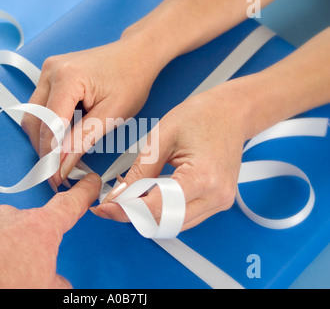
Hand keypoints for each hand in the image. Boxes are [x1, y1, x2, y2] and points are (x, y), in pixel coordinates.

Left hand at [0, 173, 101, 288]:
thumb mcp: (44, 290)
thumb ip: (57, 281)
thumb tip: (58, 282)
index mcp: (39, 230)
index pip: (69, 205)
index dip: (82, 193)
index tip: (90, 182)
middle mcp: (9, 216)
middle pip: (25, 228)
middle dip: (23, 246)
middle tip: (14, 272)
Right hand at [21, 37, 162, 190]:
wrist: (137, 54)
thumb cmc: (131, 80)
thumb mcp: (112, 115)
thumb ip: (83, 140)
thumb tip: (61, 165)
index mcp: (67, 77)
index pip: (49, 126)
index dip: (50, 156)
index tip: (56, 178)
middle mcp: (51, 70)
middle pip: (35, 121)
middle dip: (44, 149)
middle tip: (57, 171)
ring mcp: (48, 70)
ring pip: (34, 115)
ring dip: (45, 138)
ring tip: (61, 156)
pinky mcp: (51, 75)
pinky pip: (41, 106)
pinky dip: (50, 125)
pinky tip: (65, 136)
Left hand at [91, 84, 247, 230]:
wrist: (231, 112)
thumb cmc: (202, 116)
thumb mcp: (161, 137)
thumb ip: (140, 171)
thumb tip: (120, 195)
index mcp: (203, 176)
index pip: (158, 207)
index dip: (127, 210)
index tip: (106, 208)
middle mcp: (216, 195)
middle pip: (165, 222)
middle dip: (135, 215)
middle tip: (113, 202)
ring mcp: (220, 201)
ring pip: (174, 224)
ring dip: (149, 214)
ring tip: (132, 194)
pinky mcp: (217, 202)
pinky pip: (185, 217)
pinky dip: (163, 210)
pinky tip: (150, 194)